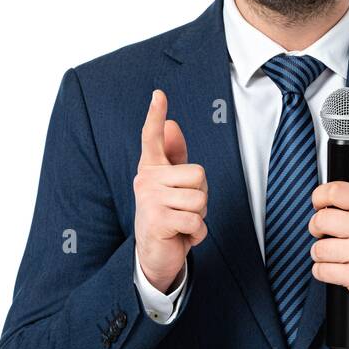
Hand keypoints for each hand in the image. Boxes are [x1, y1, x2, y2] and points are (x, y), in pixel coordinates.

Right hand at [134, 90, 207, 292]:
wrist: (155, 254)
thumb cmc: (168, 215)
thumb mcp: (173, 185)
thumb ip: (173, 156)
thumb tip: (171, 124)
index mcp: (151, 169)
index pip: (151, 138)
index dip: (155, 115)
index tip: (159, 94)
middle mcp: (145, 180)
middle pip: (199, 174)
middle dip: (202, 195)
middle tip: (184, 209)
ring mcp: (149, 200)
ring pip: (200, 198)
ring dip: (200, 216)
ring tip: (183, 222)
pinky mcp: (157, 221)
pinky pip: (196, 221)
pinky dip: (197, 233)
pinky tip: (182, 236)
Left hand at [307, 151, 348, 309]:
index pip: (335, 191)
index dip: (319, 196)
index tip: (319, 203)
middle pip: (321, 220)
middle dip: (317, 227)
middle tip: (325, 231)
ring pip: (318, 248)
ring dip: (320, 253)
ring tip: (335, 252)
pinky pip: (320, 271)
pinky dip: (324, 271)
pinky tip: (338, 268)